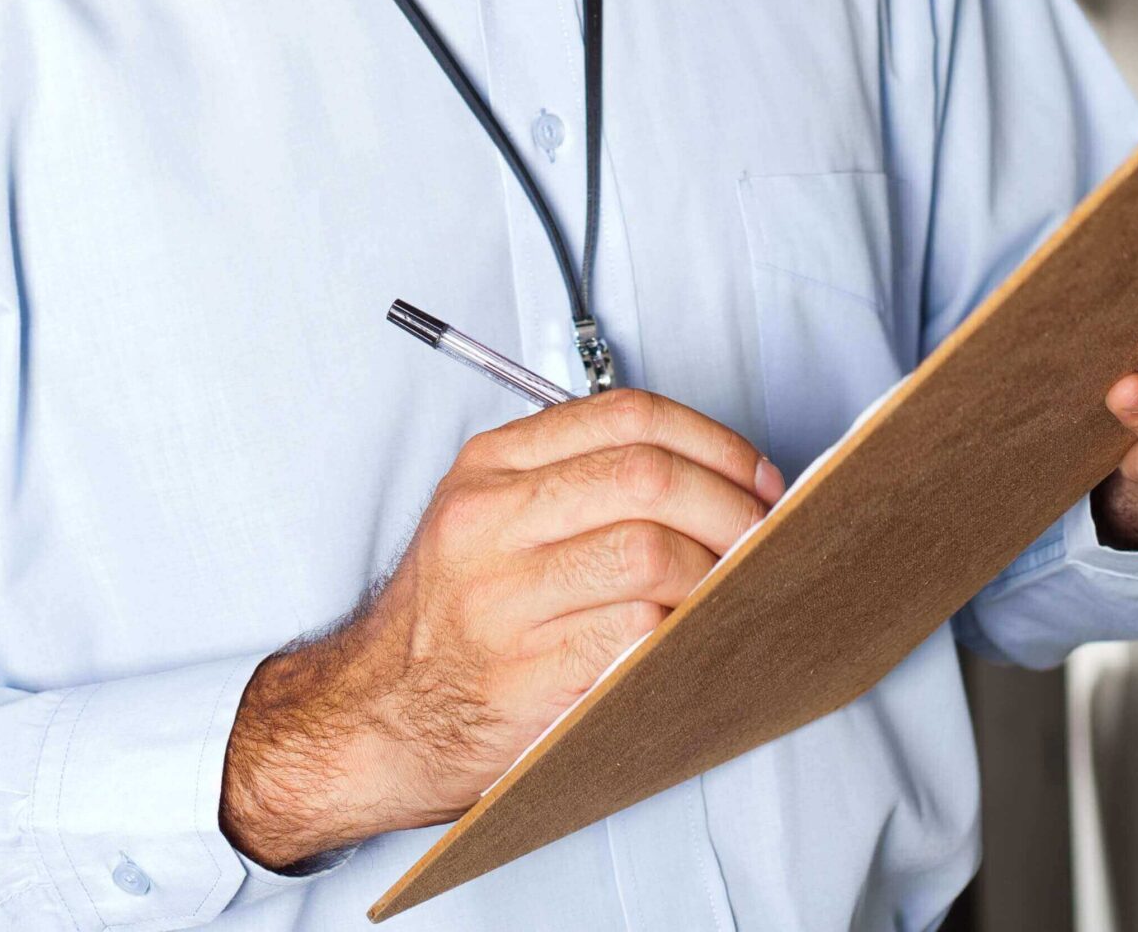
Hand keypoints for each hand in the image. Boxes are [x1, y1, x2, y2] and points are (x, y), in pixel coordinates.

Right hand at [220, 387, 780, 867]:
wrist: (367, 720)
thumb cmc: (449, 622)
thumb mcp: (487, 520)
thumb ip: (574, 484)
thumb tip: (711, 479)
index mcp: (490, 468)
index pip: (627, 417)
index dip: (715, 442)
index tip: (759, 477)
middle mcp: (489, 521)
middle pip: (648, 478)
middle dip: (733, 505)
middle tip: (769, 537)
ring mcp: (501, 601)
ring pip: (650, 555)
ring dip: (719, 573)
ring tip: (740, 591)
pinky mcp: (521, 679)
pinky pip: (633, 638)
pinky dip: (683, 634)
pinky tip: (698, 640)